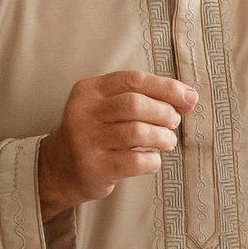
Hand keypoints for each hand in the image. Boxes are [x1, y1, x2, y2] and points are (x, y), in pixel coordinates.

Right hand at [38, 71, 198, 221]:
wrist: (58, 168)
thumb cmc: (95, 134)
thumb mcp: (109, 107)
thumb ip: (145, 98)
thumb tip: (189, 97)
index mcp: (89, 90)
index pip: (133, 80)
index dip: (166, 87)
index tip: (188, 97)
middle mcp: (83, 112)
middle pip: (135, 104)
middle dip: (164, 112)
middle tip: (173, 122)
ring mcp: (86, 141)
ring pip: (136, 132)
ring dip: (162, 136)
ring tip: (167, 141)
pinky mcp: (94, 168)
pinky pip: (134, 161)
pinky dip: (152, 160)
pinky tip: (152, 159)